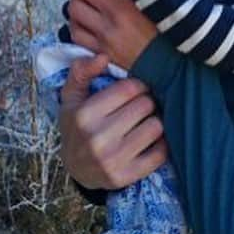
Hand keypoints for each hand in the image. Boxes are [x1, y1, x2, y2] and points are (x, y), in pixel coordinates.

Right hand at [59, 53, 167, 189]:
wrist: (76, 168)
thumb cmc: (77, 126)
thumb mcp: (71, 97)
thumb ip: (82, 72)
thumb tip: (103, 56)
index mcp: (84, 115)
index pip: (130, 88)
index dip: (137, 86)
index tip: (133, 92)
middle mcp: (97, 138)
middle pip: (146, 105)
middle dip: (145, 103)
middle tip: (139, 109)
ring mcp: (112, 160)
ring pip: (156, 126)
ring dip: (153, 122)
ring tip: (143, 123)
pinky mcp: (126, 176)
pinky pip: (161, 153)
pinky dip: (160, 145)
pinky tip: (148, 142)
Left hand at [67, 0, 157, 70]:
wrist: (168, 61)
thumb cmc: (166, 26)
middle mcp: (114, 13)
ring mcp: (105, 33)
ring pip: (74, 9)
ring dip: (76, 1)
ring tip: (85, 0)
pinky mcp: (101, 49)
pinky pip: (76, 32)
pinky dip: (77, 24)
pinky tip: (85, 20)